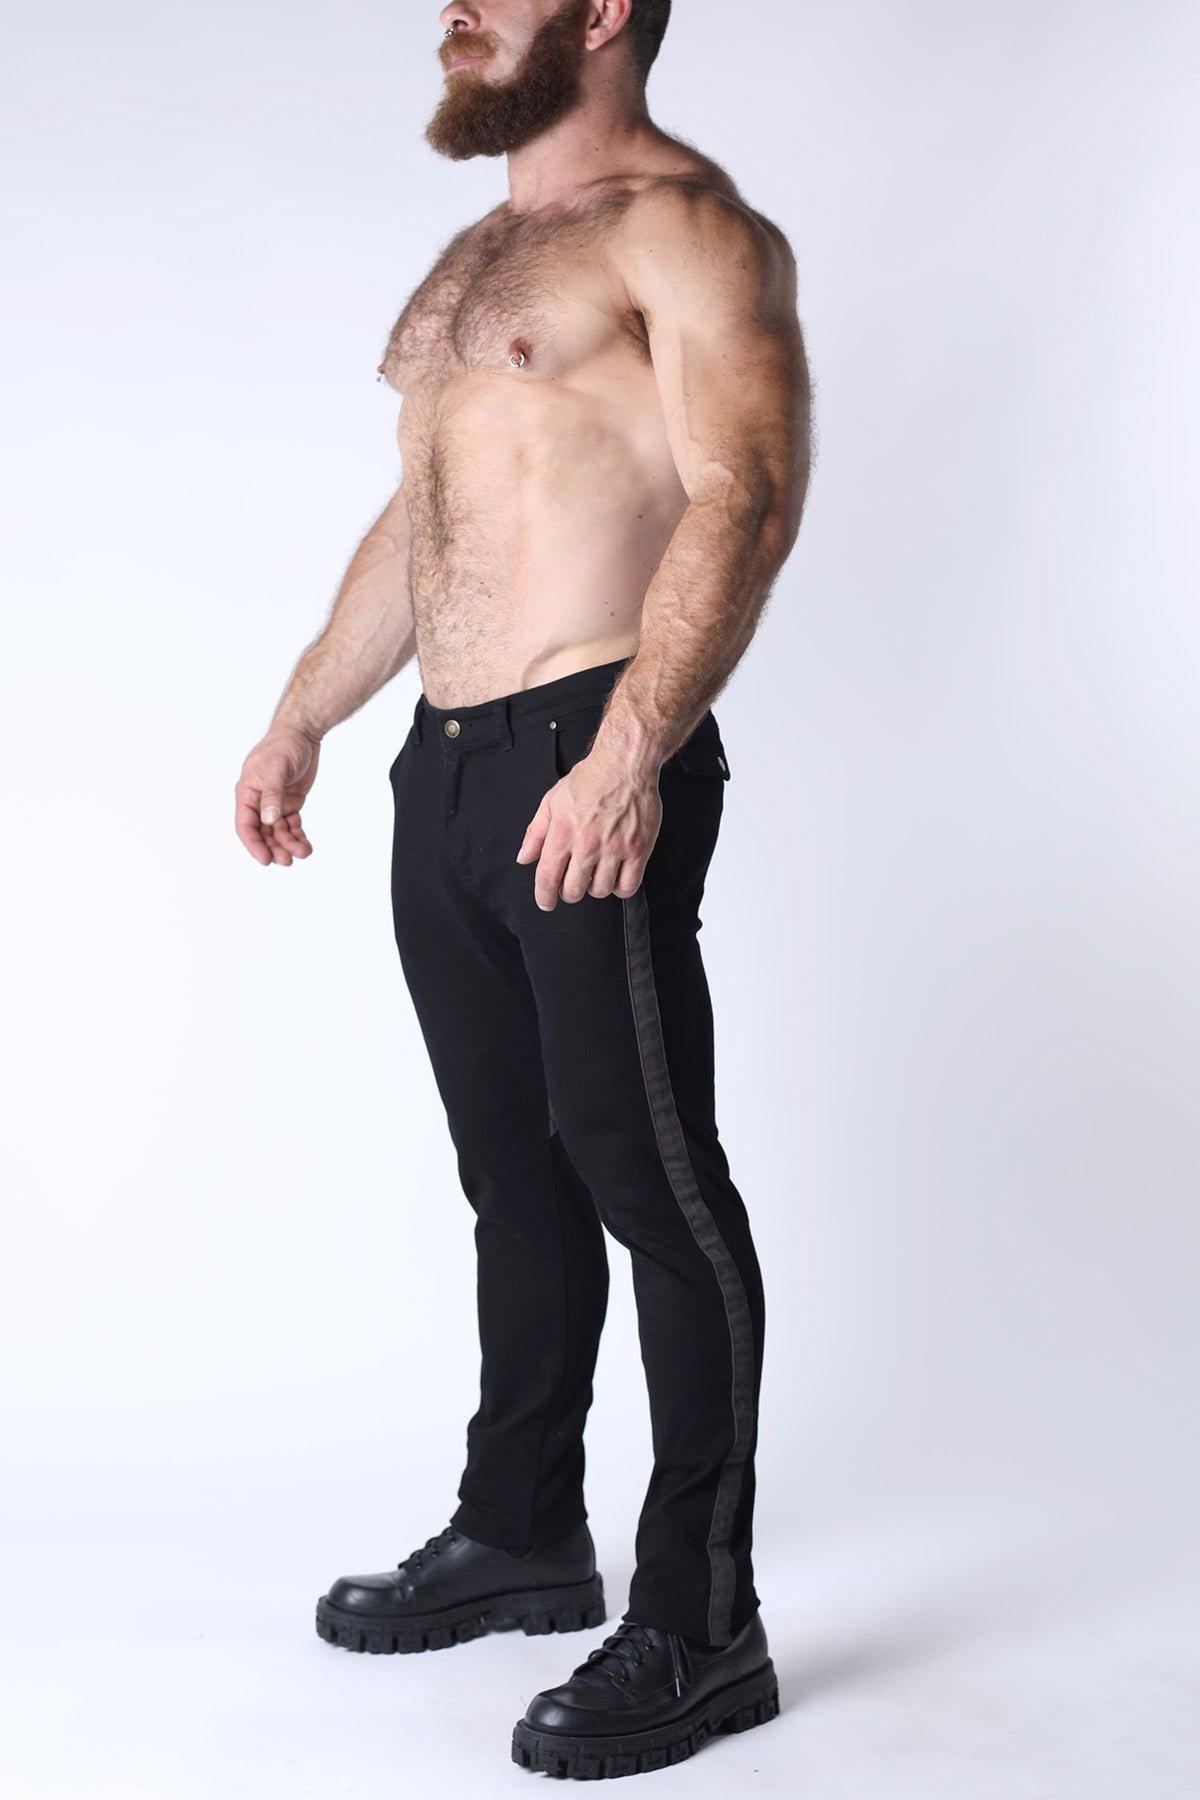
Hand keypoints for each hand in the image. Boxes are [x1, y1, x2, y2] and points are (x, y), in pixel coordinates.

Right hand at [235, 729, 319, 865]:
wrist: (302, 733)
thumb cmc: (284, 746)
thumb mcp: (276, 769)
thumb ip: (272, 795)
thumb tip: (269, 820)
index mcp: (246, 793)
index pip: (245, 825)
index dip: (254, 844)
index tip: (265, 860)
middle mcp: (257, 801)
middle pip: (262, 833)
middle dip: (274, 848)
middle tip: (288, 860)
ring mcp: (274, 803)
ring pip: (278, 831)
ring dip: (288, 844)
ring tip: (304, 853)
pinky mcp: (289, 802)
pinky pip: (291, 825)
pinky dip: (297, 835)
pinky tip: (306, 845)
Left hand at [516, 749, 661, 909]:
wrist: (624, 764)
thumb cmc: (589, 779)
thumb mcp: (553, 801)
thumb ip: (536, 833)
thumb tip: (524, 857)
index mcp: (563, 832)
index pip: (547, 878)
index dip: (544, 896)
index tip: (545, 902)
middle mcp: (588, 843)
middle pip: (573, 890)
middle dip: (569, 891)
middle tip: (573, 882)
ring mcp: (615, 848)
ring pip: (600, 891)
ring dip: (595, 888)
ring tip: (596, 873)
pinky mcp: (638, 849)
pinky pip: (628, 886)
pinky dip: (620, 887)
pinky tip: (616, 875)